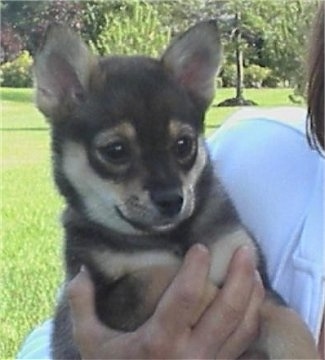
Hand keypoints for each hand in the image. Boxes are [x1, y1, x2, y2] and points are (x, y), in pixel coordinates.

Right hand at [68, 245, 264, 358]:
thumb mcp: (90, 345)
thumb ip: (82, 306)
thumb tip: (81, 271)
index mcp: (158, 342)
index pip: (186, 297)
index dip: (197, 269)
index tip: (201, 247)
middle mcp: (192, 354)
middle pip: (227, 310)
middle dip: (240, 275)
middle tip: (245, 248)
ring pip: (243, 327)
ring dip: (252, 294)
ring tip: (253, 267)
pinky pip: (246, 343)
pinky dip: (254, 318)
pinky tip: (255, 300)